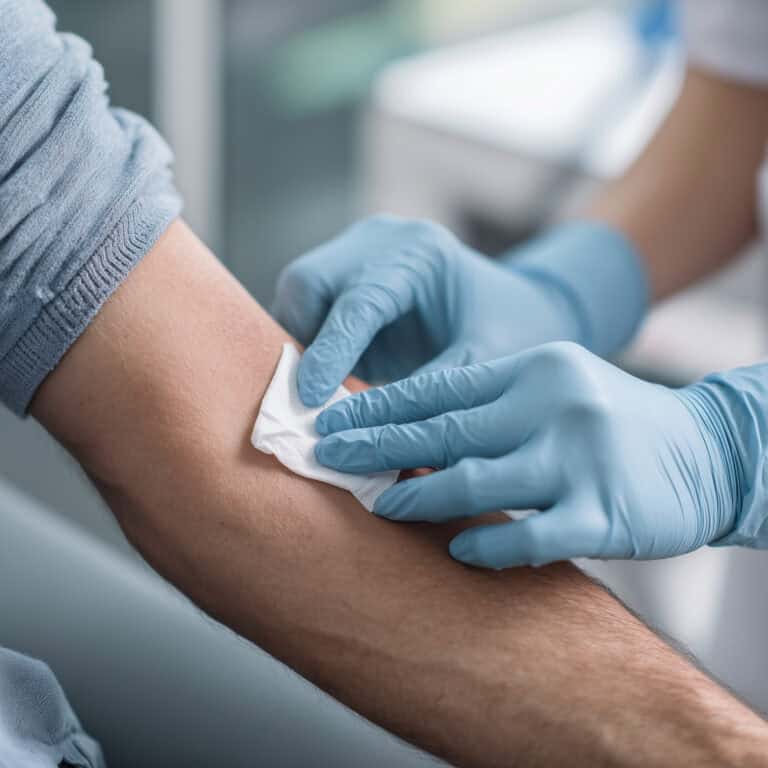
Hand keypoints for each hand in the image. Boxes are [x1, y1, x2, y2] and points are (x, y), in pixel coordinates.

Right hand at [272, 216, 587, 405]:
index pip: (359, 301)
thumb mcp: (480, 361)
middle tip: (306, 400)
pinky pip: (306, 308)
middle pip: (308, 282)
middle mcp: (380, 242)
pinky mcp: (346, 277)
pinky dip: (308, 347)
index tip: (311, 399)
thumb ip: (428, 392)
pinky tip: (323, 383)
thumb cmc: (507, 330)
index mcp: (420, 253)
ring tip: (316, 397)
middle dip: (302, 342)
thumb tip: (370, 435)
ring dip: (299, 346)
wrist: (516, 308)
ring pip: (297, 295)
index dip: (330, 353)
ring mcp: (358, 254)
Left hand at [314, 342, 742, 568]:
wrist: (708, 450)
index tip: (333, 419)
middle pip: (445, 430)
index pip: (439, 388)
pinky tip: (456, 548)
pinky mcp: (606, 512)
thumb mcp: (550, 392)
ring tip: (378, 506)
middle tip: (328, 457)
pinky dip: (485, 545)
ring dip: (418, 497)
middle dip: (378, 446)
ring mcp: (580, 458)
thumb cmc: (609, 421)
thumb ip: (487, 407)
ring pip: (477, 481)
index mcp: (534, 369)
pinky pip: (529, 536)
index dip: (379, 406)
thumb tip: (406, 434)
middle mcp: (554, 405)